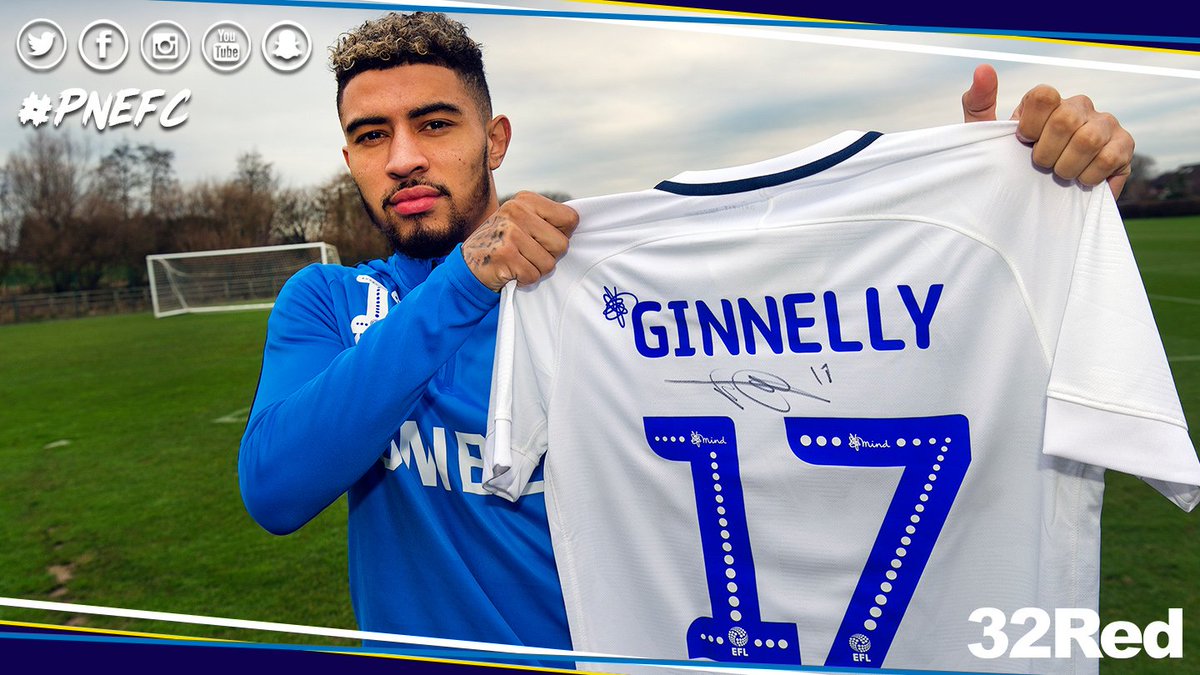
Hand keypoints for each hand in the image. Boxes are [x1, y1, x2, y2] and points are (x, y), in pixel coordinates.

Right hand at [461, 191, 578, 290]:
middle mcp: (517, 211)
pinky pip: (533, 276)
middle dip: (549, 256)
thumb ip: (547, 221)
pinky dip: (524, 279)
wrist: (468, 264)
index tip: (543, 239)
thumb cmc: (503, 244)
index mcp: (525, 200)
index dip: (562, 235)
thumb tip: (577, 225)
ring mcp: (510, 233)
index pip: (571, 218)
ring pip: (549, 264)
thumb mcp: (522, 221)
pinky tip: (511, 271)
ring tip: (518, 262)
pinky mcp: (505, 255)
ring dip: (536, 269)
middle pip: (562, 244)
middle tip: (528, 254)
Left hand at [962, 64, 1133, 197]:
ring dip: (1067, 167)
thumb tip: (983, 69)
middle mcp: (1079, 106)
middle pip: (1066, 119)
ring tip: (1061, 174)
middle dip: (1046, 153)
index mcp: (1048, 101)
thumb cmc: (1011, 165)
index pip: (1043, 96)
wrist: (1037, 200)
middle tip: (1041, 165)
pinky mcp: (1124, 145)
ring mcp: (1105, 123)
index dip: (1030, 126)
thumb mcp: (986, 139)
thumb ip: (979, 103)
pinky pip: (1109, 157)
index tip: (1024, 143)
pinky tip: (1081, 179)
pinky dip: (1089, 176)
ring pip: (1088, 139)